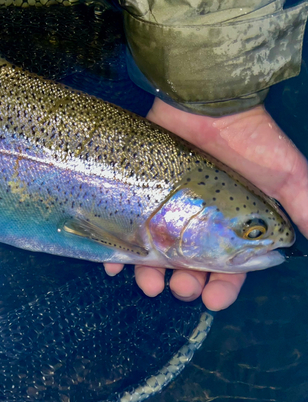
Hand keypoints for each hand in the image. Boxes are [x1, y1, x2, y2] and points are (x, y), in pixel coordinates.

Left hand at [105, 97, 307, 310]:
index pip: (229, 267)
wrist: (209, 101)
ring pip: (155, 253)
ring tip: (148, 283)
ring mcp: (166, 209)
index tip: (213, 300)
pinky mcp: (141, 194)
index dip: (223, 287)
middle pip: (188, 265)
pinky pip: (125, 227)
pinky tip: (112, 265)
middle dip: (185, 284)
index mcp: (231, 226)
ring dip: (150, 274)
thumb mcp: (287, 175)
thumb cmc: (251, 140)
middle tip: (180, 288)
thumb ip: (304, 208)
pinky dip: (117, 250)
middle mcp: (197, 222)